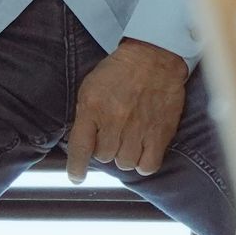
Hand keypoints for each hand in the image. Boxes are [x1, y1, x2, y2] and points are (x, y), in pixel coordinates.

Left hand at [66, 39, 189, 181]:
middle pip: (104, 157)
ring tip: (128, 139)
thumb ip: (85, 116)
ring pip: (124, 163)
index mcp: (93, 107)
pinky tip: (142, 150)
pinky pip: (148, 166)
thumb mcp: (91, 86)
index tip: (76, 177)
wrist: (154, 57)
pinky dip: (143, 163)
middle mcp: (115, 120)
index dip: (76, 167)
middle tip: (113, 134)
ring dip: (124, 155)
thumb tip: (83, 144)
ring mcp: (138, 128)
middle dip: (105, 149)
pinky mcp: (159, 133)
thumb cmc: (120, 71)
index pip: (80, 147)